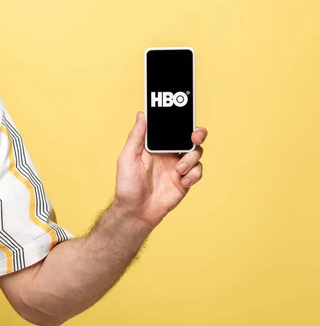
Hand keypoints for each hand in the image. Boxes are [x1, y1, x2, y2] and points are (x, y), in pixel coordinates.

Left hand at [114, 111, 207, 229]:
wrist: (137, 211)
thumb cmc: (128, 185)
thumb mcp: (128, 158)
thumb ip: (136, 137)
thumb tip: (141, 115)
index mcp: (155, 145)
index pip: (171, 128)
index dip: (180, 120)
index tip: (185, 117)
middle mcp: (168, 153)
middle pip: (189, 137)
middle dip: (197, 134)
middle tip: (194, 138)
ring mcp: (178, 167)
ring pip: (196, 153)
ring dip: (191, 159)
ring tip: (179, 170)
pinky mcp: (185, 180)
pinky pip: (198, 171)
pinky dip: (194, 174)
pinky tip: (183, 182)